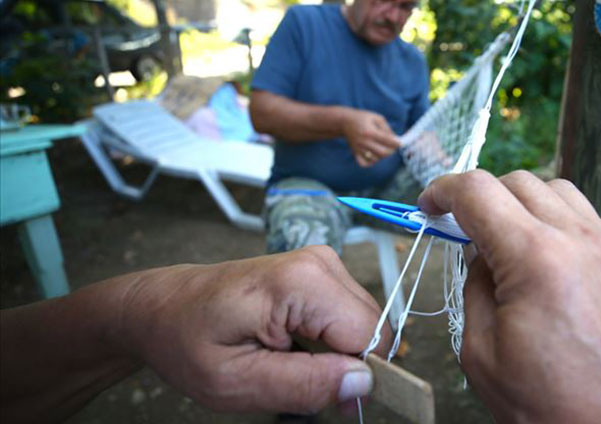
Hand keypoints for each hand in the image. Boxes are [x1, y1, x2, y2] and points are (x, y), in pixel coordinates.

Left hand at [115, 246, 390, 413]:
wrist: (162, 306)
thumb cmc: (187, 340)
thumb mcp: (236, 381)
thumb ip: (303, 384)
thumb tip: (363, 383)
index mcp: (301, 283)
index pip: (370, 336)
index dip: (359, 377)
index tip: (329, 402)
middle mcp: (320, 263)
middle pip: (373, 329)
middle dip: (348, 367)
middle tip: (300, 387)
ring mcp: (322, 263)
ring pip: (365, 325)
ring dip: (339, 356)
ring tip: (291, 365)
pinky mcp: (320, 272)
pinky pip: (348, 317)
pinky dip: (331, 342)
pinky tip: (295, 349)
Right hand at [340, 108, 400, 166]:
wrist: (345, 122)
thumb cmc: (362, 118)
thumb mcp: (376, 118)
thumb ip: (386, 128)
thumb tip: (395, 139)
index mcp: (370, 131)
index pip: (387, 141)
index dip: (396, 143)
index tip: (400, 143)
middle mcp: (364, 141)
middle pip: (383, 153)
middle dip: (391, 151)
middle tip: (392, 147)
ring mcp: (359, 149)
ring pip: (375, 159)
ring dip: (382, 156)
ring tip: (382, 148)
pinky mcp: (355, 153)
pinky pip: (364, 163)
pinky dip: (371, 162)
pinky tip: (373, 155)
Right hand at [418, 170, 600, 422]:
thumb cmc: (551, 406)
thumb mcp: (481, 353)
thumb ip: (474, 288)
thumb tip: (478, 253)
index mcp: (535, 259)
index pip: (478, 192)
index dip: (443, 191)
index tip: (428, 206)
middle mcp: (578, 240)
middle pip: (518, 181)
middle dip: (481, 197)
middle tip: (461, 229)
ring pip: (557, 189)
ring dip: (522, 202)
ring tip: (505, 240)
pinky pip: (589, 217)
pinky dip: (560, 221)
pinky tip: (549, 255)